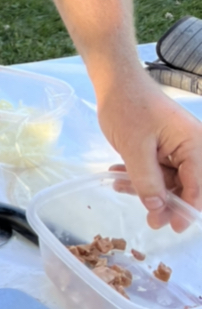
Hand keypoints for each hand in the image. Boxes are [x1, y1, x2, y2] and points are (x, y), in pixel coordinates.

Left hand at [97, 71, 201, 229]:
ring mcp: (176, 148)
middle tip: (149, 220)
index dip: (188, 208)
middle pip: (186, 185)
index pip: (198, 185)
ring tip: (120, 186)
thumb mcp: (134, 147)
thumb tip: (158, 208)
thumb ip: (147, 180)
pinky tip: (118, 177)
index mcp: (194, 144)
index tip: (175, 226)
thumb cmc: (128, 107)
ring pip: (168, 181)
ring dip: (147, 188)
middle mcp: (191, 147)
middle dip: (166, 202)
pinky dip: (139, 176)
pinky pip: (156, 170)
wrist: (114, 81)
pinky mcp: (162, 148)